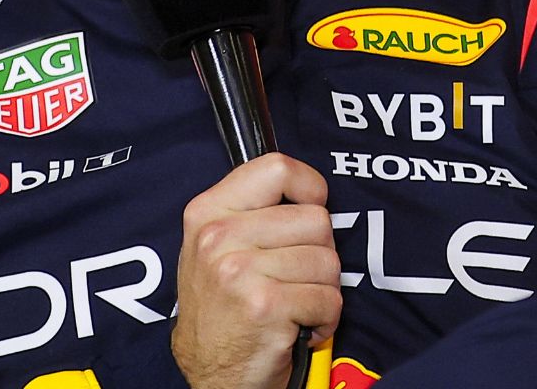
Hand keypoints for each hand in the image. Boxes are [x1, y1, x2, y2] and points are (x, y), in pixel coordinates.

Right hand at [171, 153, 340, 388]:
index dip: (309, 187)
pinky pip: (329, 299)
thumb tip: (310, 191)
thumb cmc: (222, 307)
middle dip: (319, 252)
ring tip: (296, 302)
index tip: (311, 207)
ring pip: (328, 261)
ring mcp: (239, 271)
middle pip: (315, 219)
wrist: (210, 371)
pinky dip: (325, 318)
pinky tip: (299, 324)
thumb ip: (252, 210)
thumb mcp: (215, 245)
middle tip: (296, 276)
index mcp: (208, 212)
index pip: (276, 168)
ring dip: (323, 289)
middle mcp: (218, 237)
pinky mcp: (265, 306)